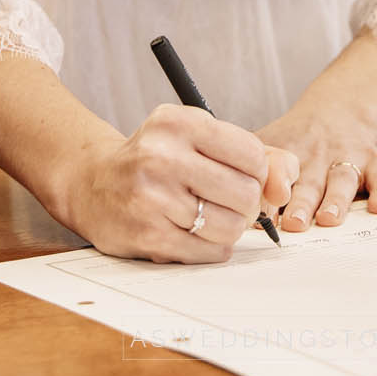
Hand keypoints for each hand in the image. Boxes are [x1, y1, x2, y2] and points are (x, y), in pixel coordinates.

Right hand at [60, 104, 294, 263]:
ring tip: (207, 216)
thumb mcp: (199, 139)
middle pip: (245, 194)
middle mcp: (162, 156)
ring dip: (228, 228)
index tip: (242, 175)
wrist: (92, 182)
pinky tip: (193, 232)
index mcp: (180, 123)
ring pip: (230, 227)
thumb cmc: (157, 159)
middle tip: (227, 201)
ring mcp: (151, 197)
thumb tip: (284, 186)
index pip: (252, 155)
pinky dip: (211, 247)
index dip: (258, 173)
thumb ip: (254, 155)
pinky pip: (208, 252)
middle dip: (246, 203)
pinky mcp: (146, 234)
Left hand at [258, 98, 376, 233]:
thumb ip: (250, 168)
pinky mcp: (374, 161)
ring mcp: (346, 159)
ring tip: (329, 218)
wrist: (338, 106)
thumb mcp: (269, 142)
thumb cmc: (298, 138)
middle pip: (308, 183)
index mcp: (287, 156)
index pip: (276, 177)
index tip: (261, 216)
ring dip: (336, 200)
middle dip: (301, 204)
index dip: (269, 196)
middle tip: (294, 223)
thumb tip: (220, 201)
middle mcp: (316, 159)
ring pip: (342, 180)